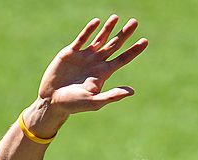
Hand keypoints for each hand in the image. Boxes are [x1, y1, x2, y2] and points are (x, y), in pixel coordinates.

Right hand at [28, 16, 147, 133]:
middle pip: (114, 45)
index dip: (134, 50)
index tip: (145, 41)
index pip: (122, 59)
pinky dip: (89, 30)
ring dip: (108, 28)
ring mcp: (84, 56)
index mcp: (103, 74)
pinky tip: (97, 22)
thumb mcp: (95, 101)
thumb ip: (113, 95)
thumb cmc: (74, 104)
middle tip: (135, 22)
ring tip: (116, 17)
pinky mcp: (70, 52)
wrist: (52, 100)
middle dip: (124, 34)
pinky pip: (82, 38)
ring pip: (99, 38)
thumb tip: (132, 91)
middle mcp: (96, 63)